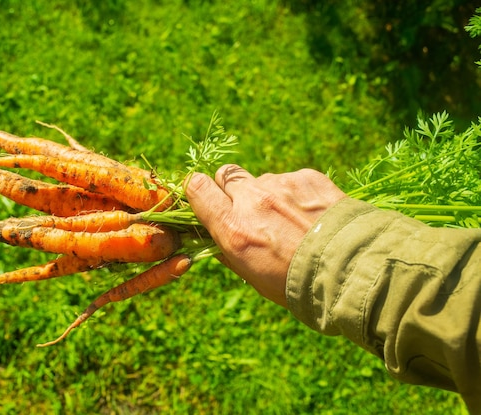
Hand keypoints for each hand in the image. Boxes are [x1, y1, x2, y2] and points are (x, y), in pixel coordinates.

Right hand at [185, 164, 345, 306]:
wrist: (353, 271)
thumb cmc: (298, 285)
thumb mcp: (253, 278)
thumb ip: (229, 252)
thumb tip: (216, 239)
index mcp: (234, 228)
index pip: (198, 188)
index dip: (198, 191)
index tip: (205, 199)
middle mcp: (253, 201)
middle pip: (226, 175)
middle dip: (231, 189)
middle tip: (248, 208)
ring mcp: (281, 185)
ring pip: (262, 180)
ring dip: (269, 195)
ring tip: (294, 222)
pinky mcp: (307, 177)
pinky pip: (291, 180)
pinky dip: (296, 194)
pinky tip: (313, 216)